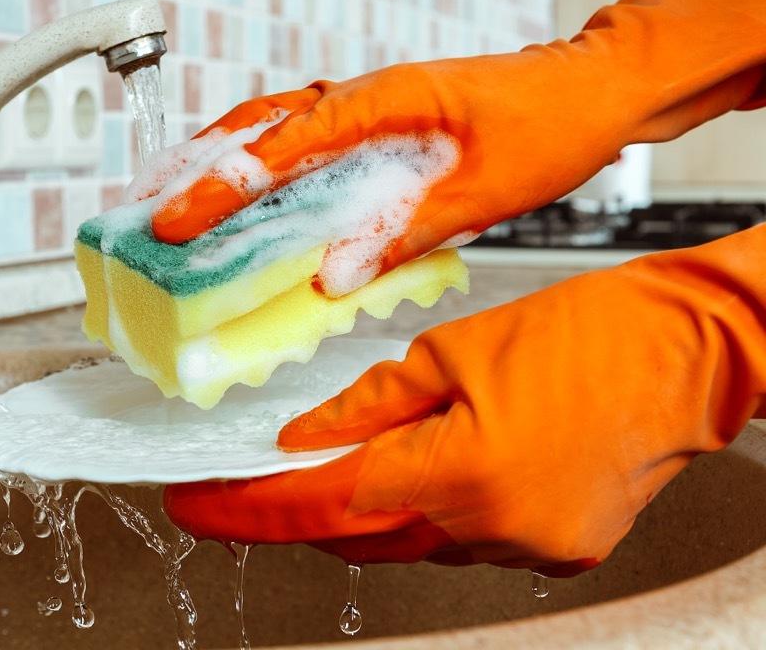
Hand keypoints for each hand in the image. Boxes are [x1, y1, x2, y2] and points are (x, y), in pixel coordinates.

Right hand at [141, 0, 765, 296]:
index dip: (221, 186)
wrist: (593, 91)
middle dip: (195, 168)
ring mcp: (366, 108)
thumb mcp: (482, 192)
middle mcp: (362, 97)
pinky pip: (303, 144)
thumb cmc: (549, 127)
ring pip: (272, 130)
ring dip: (220, 164)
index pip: (281, 144)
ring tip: (171, 202)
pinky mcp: (376, 126)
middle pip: (257, 126)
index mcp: (381, 101)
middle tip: (144, 212)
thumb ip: (404, 232)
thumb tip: (330, 276)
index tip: (172, 220)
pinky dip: (263, 169)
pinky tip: (248, 204)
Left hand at [164, 226, 765, 575]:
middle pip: (356, 537)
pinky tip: (414, 477)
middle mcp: (493, 527)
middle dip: (293, 511)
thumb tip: (301, 438)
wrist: (690, 352)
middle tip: (245, 483)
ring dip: (361, 511)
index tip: (195, 504)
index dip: (246, 509)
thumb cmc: (587, 333)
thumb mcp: (452, 351)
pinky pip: (461, 545)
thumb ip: (367, 405)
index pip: (320, 503)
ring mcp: (528, 549)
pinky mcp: (555, 552)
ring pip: (406, 546)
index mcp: (461, 470)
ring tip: (329, 468)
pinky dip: (423, 515)